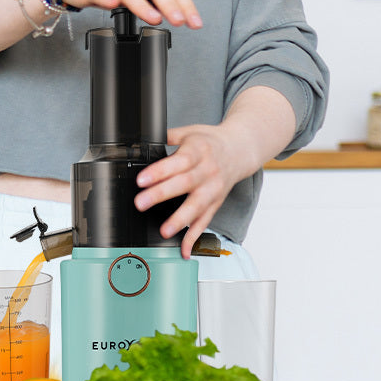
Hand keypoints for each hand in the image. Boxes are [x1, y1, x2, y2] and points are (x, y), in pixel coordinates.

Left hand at [131, 86, 296, 258]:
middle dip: (161, 194)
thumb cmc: (210, 141)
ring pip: (197, 206)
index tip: (142, 180)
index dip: (160, 171)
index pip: (178, 162)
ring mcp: (213, 189)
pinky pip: (205, 222)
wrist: (239, 150)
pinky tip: (184, 249)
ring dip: (180, 220)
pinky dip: (194, 237)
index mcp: (199, 150)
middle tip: (141, 202)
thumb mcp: (190, 131)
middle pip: (184, 184)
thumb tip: (143, 141)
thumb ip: (167, 136)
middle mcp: (208, 171)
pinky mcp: (216, 203)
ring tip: (164, 230)